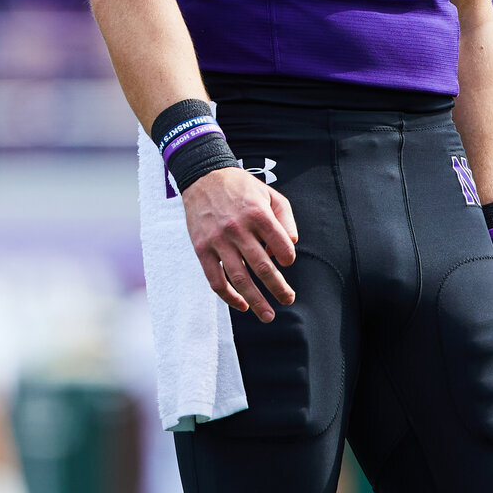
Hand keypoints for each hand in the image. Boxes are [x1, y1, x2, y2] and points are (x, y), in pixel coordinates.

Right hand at [180, 166, 298, 322]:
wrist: (203, 177)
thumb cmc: (240, 187)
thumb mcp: (269, 194)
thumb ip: (285, 218)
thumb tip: (291, 246)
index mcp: (258, 214)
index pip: (281, 246)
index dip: (288, 258)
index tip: (287, 262)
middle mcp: (238, 229)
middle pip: (263, 267)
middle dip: (278, 288)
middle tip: (288, 300)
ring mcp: (218, 241)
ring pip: (239, 279)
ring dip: (256, 301)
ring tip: (268, 315)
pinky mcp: (202, 249)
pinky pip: (215, 280)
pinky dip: (229, 297)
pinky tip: (241, 305)